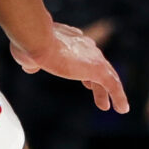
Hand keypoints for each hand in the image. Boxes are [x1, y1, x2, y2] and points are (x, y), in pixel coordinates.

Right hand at [11, 22, 129, 112]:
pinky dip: (119, 96)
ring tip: (111, 107)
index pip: (83, 55)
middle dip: (97, 82)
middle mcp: (84, 46)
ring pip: (107, 76)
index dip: (85, 69)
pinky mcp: (97, 69)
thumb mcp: (27, 55)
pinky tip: (122, 109)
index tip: (87, 82)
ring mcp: (92, 57)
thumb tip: (29, 67)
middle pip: (97, 66)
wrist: (37, 39)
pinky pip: (113, 85)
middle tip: (97, 95)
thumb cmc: (28, 45)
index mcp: (70, 41)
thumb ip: (31, 62)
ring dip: (108, 92)